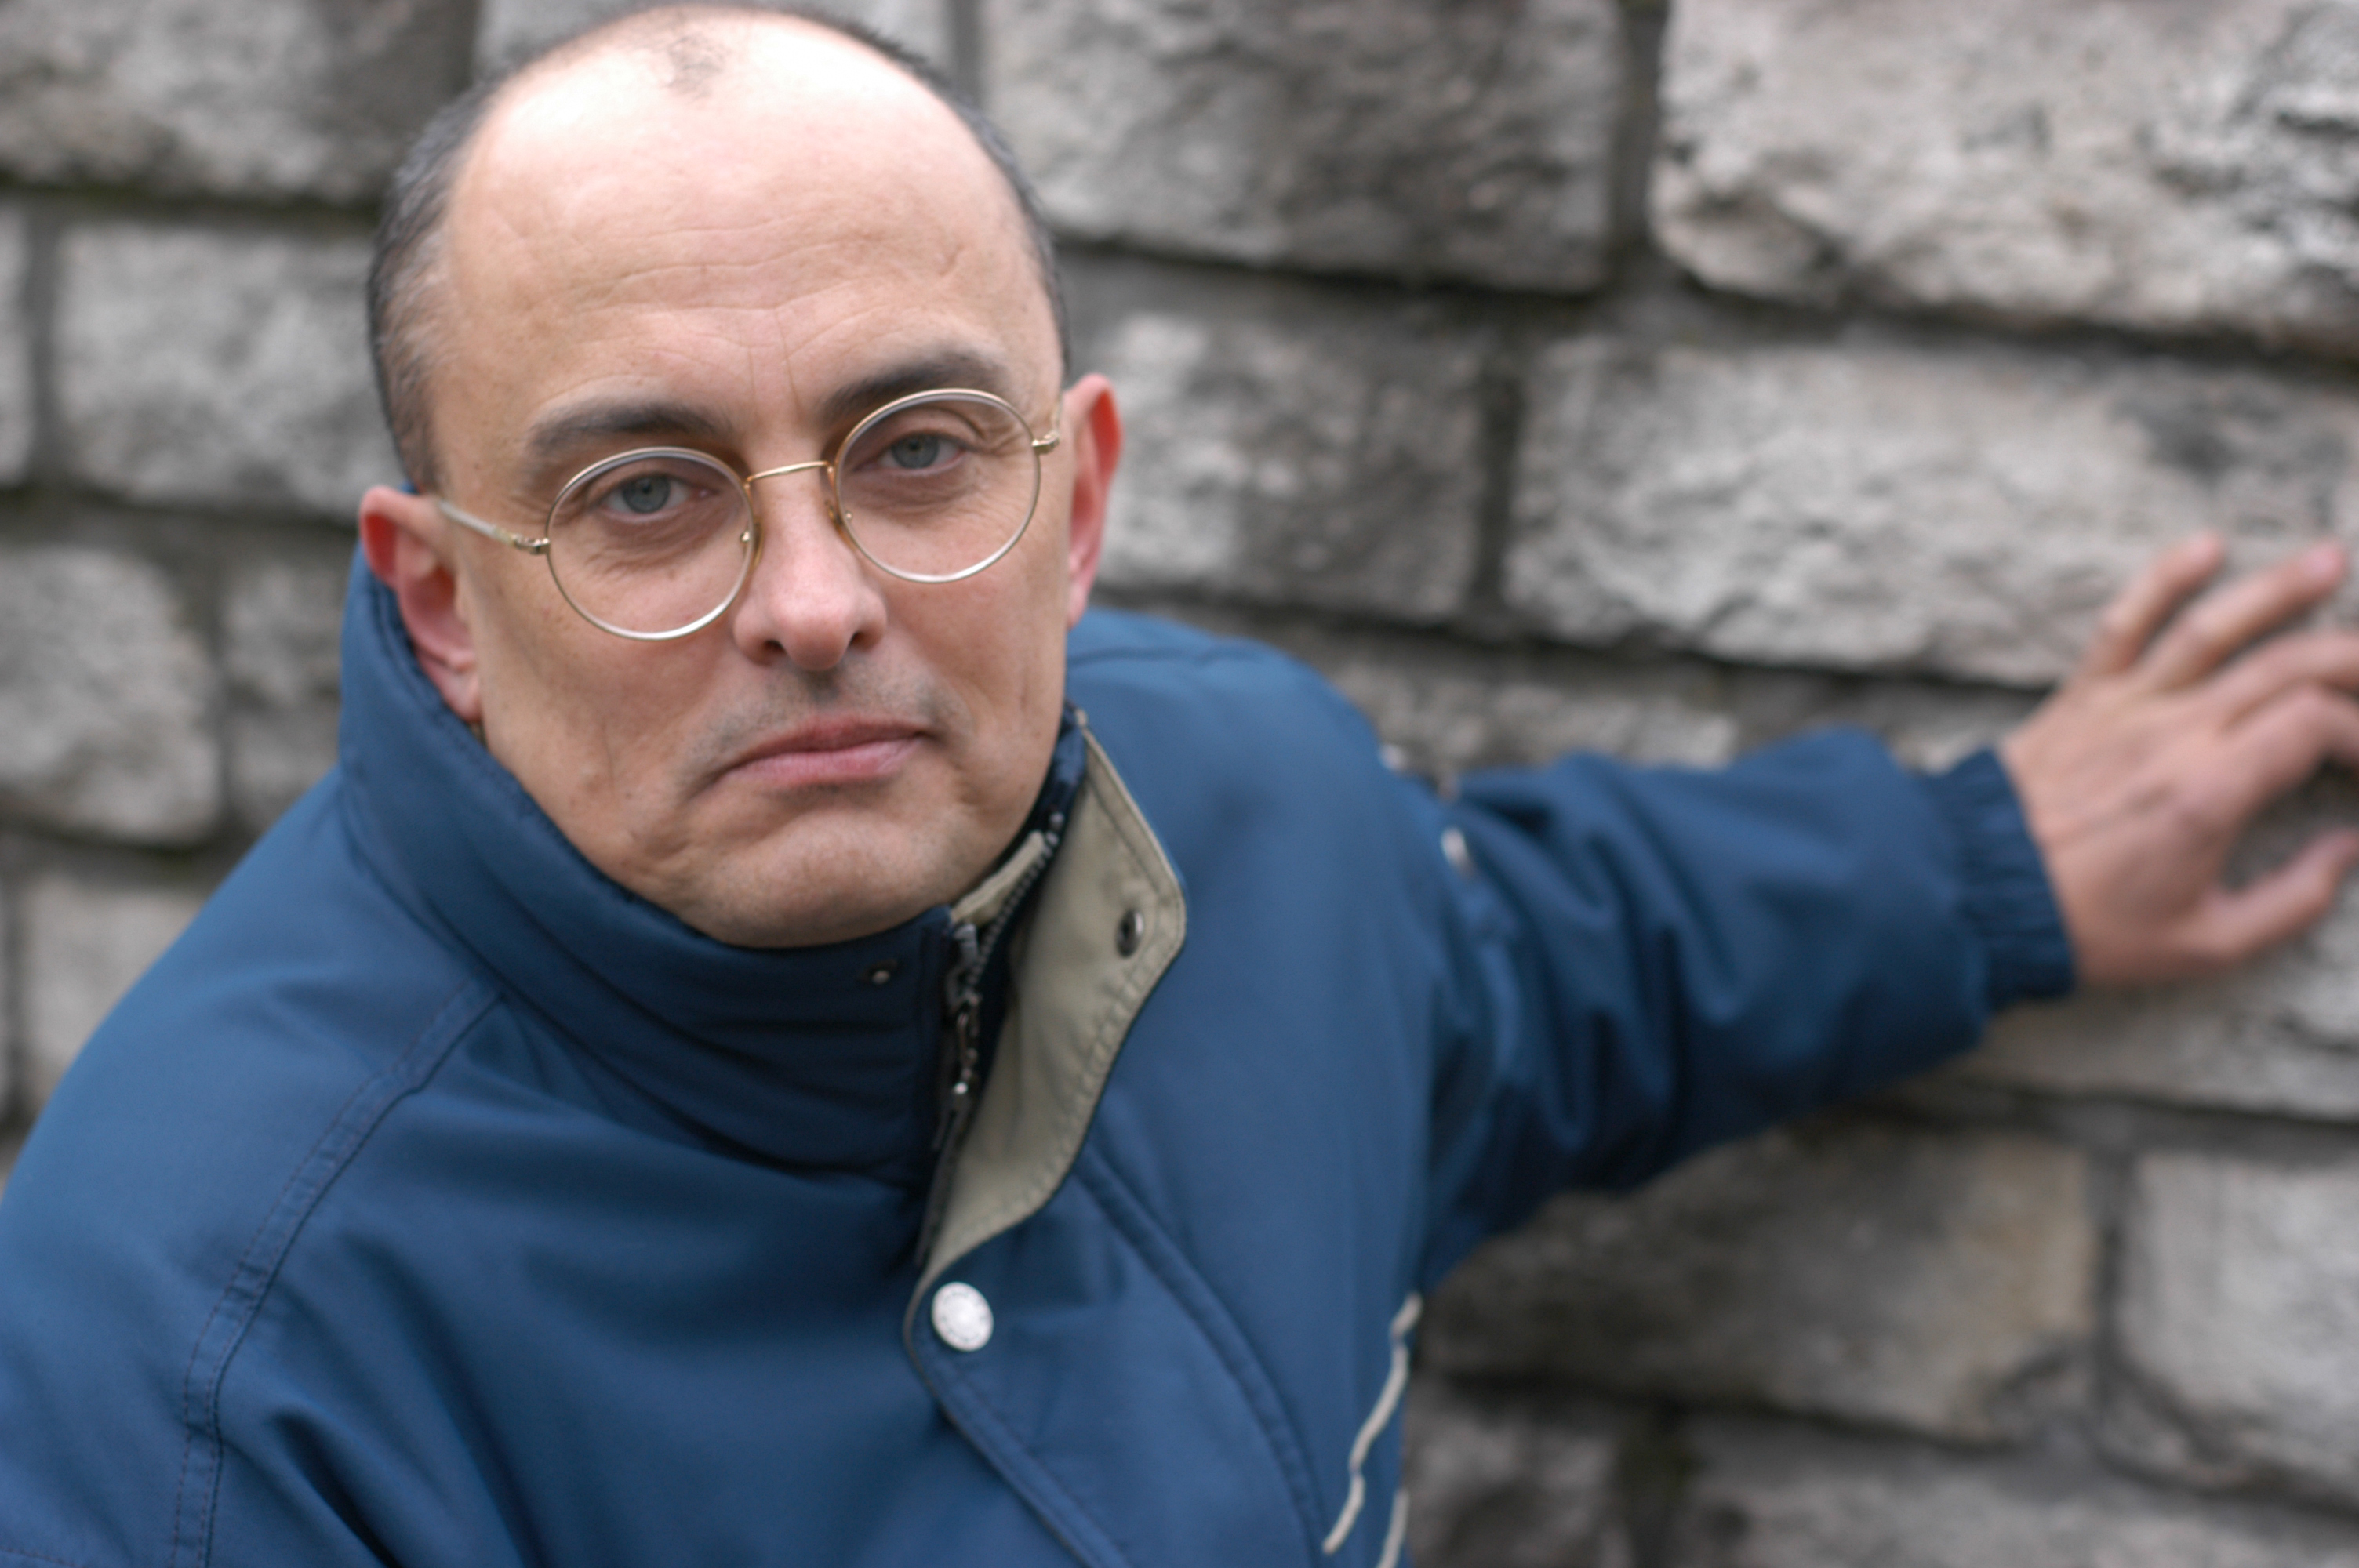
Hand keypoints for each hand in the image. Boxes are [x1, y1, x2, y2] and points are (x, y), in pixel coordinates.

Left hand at [1999, 534, 2358, 985]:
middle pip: (2285, 669)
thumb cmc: (2088, 927)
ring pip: (2212, 631)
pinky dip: (2162, 579)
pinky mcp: (2080, 698)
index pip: (2316, 727)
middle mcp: (2173, 735)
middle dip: (2351, 658)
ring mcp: (2123, 708)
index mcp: (2210, 794)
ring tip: (2328, 559)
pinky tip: (2207, 546)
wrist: (1972, 894)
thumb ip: (2292, 899)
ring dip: (2277, 591)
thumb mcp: (2204, 943)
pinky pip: (2123, 624)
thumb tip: (2350, 850)